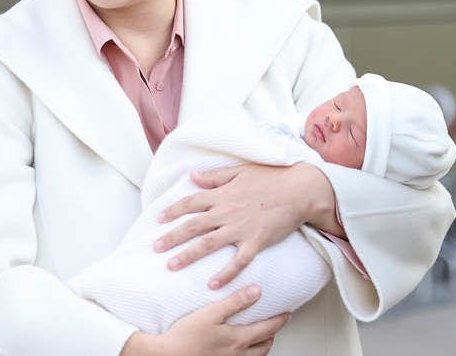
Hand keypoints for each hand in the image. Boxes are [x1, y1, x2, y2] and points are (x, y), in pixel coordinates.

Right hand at [121, 285, 289, 355]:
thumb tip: (257, 291)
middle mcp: (237, 355)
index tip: (287, 313)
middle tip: (274, 324)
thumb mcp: (210, 313)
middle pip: (265, 346)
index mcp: (238, 339)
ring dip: (261, 347)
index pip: (268, 329)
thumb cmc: (184, 335)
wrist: (165, 355)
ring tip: (260, 337)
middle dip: (272, 334)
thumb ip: (235, 302)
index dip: (280, 320)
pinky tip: (240, 350)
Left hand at [155, 162, 338, 287]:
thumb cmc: (273, 178)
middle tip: (154, 248)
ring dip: (188, 255)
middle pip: (193, 225)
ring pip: (209, 243)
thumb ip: (216, 176)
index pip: (192, 202)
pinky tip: (212, 285)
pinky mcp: (257, 241)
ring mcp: (241, 227)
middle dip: (172, 237)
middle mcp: (227, 211)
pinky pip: (238, 260)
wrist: (301, 189)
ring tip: (171, 266)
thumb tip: (192, 176)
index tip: (159, 219)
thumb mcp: (242, 171)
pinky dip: (225, 273)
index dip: (173, 211)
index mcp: (223, 194)